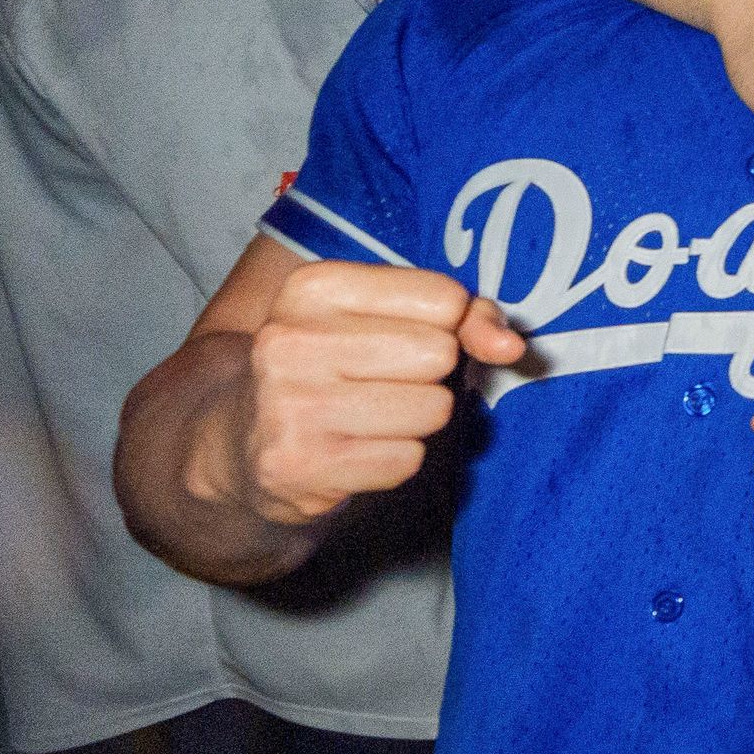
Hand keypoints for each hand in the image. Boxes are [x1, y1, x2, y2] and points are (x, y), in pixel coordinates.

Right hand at [227, 262, 522, 528]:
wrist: (242, 440)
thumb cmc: (337, 366)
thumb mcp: (388, 318)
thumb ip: (465, 316)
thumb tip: (511, 346)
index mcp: (312, 288)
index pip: (443, 298)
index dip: (446, 325)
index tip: (405, 337)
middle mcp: (290, 340)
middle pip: (438, 354)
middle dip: (429, 376)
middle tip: (382, 383)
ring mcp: (289, 405)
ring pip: (430, 410)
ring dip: (417, 421)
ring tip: (369, 416)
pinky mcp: (299, 465)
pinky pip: (407, 460)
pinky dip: (395, 460)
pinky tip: (355, 450)